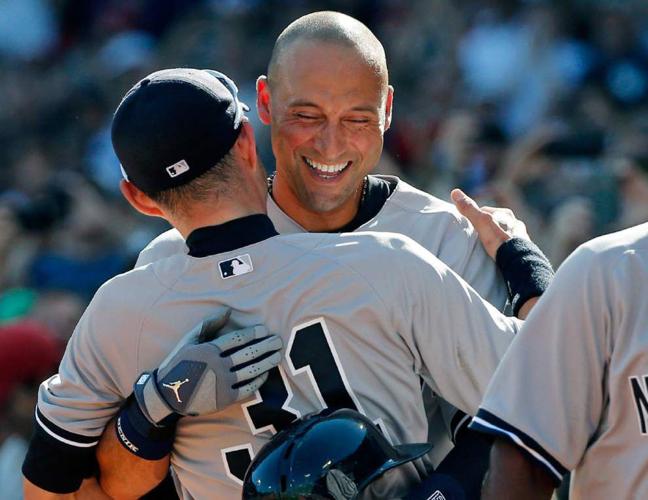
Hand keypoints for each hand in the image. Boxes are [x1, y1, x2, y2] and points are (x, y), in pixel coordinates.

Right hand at [134, 309, 281, 423]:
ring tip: (277, 356)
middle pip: (248, 353)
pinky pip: (247, 388)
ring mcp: (222, 383)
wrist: (168, 395)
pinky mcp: (225, 398)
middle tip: (278, 341)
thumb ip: (209, 325)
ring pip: (251, 370)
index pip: (237, 339)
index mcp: (209, 350)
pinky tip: (265, 373)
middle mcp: (217, 366)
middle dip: (266, 346)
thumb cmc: (179, 363)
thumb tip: (228, 311)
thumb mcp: (189, 340)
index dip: (253, 333)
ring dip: (267, 362)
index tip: (264, 330)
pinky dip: (258, 380)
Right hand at [451, 188, 528, 259]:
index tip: (468, 226)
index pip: (485, 211)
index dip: (474, 218)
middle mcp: (515, 223)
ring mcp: (520, 237)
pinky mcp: (522, 250)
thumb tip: (455, 192)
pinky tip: (498, 254)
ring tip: (487, 247)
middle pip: (495, 223)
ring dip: (496, 238)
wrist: (518, 262)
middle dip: (486, 228)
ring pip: (503, 234)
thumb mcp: (481, 222)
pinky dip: (503, 247)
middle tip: (476, 238)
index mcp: (506, 214)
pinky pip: (510, 245)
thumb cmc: (499, 241)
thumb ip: (469, 209)